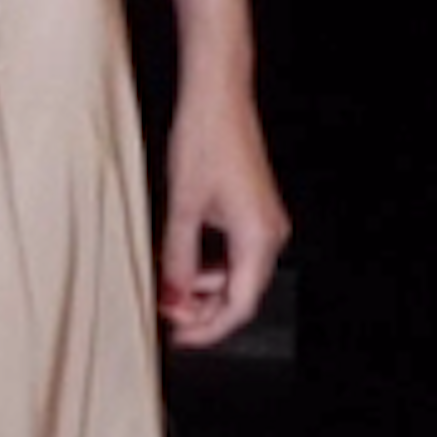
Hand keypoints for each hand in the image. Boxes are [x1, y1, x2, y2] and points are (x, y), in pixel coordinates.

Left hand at [157, 92, 288, 351]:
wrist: (218, 97)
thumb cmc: (204, 140)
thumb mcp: (182, 207)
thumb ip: (178, 260)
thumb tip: (172, 299)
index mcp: (258, 238)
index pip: (239, 306)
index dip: (208, 330)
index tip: (179, 339)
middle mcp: (270, 234)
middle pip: (242, 295)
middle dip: (203, 311)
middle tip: (166, 314)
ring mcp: (265, 223)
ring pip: (238, 276)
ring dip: (205, 290)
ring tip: (170, 288)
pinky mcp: (254, 212)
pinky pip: (236, 255)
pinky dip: (211, 267)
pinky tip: (183, 265)